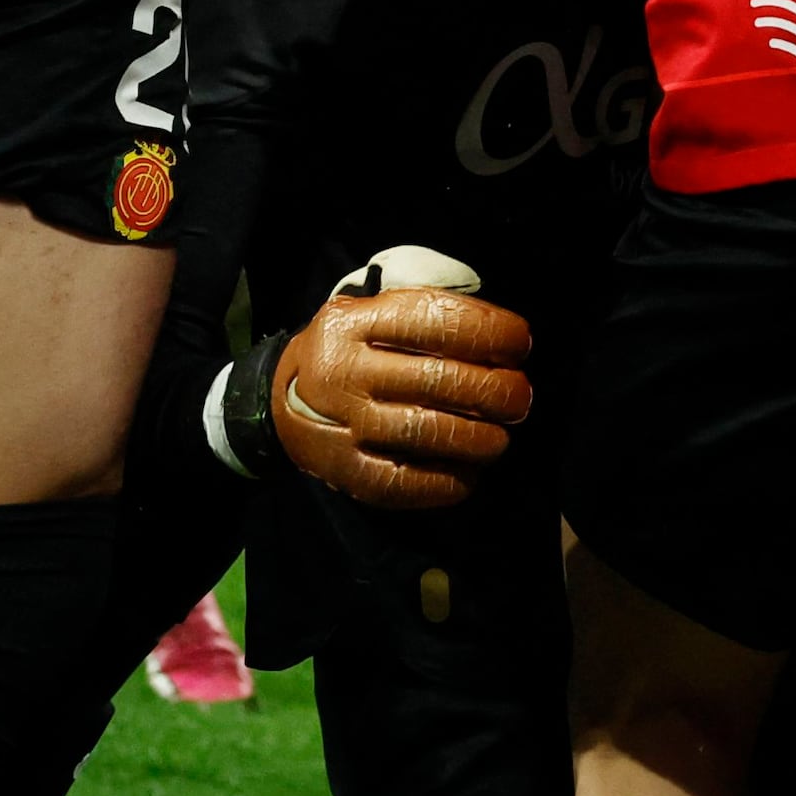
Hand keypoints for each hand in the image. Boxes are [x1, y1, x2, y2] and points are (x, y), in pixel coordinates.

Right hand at [268, 279, 538, 509]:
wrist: (275, 401)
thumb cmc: (348, 351)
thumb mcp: (369, 313)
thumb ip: (423, 313)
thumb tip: (499, 335)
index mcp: (354, 321)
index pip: (434, 319)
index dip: (489, 331)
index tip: (520, 344)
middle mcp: (344, 370)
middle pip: (437, 378)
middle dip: (494, 389)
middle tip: (519, 398)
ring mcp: (340, 424)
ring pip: (424, 431)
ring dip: (478, 438)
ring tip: (500, 438)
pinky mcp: (342, 470)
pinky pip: (401, 482)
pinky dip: (444, 483)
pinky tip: (469, 476)